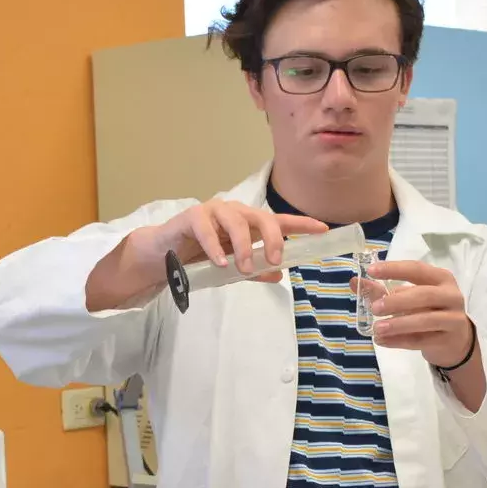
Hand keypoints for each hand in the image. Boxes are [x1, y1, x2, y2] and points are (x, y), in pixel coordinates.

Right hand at [87, 201, 326, 310]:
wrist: (163, 256)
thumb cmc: (199, 258)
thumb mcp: (231, 269)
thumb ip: (254, 270)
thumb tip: (279, 275)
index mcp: (246, 225)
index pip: (278, 222)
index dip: (301, 224)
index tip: (323, 230)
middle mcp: (233, 213)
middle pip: (261, 217)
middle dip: (273, 237)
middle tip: (276, 259)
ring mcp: (212, 212)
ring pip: (236, 221)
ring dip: (243, 246)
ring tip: (242, 268)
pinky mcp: (191, 217)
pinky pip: (206, 229)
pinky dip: (215, 246)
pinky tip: (220, 262)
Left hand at [355, 260, 475, 367]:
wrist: (456, 340)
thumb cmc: (430, 311)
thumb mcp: (410, 297)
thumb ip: (383, 290)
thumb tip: (355, 282)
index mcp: (440, 278)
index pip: (416, 269)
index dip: (394, 269)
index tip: (371, 271)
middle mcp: (451, 295)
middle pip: (424, 295)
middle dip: (397, 301)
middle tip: (374, 308)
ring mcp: (453, 318)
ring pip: (425, 320)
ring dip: (399, 324)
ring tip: (377, 329)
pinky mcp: (448, 340)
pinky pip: (422, 340)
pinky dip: (400, 341)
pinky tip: (382, 341)